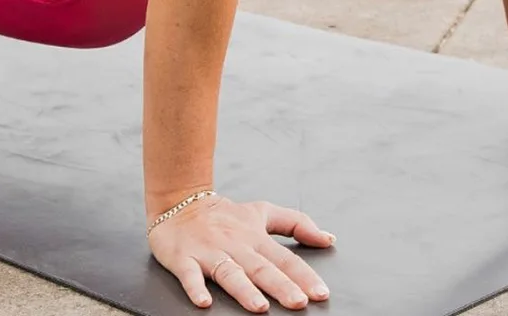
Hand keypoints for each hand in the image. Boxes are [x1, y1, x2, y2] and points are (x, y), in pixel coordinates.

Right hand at [147, 193, 334, 311]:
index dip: (304, 276)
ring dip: (244, 290)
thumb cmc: (224, 214)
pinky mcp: (184, 259)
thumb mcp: (264, 212)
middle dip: (282, 286)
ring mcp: (210, 253)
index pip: (285, 259)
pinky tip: (204, 302)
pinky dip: (196, 288)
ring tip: (259, 306)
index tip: (320, 293)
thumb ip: (297, 224)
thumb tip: (328, 238)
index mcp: (256, 238)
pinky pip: (189, 276)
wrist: (180, 203)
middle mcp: (236, 246)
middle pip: (262, 269)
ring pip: (230, 273)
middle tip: (299, 302)